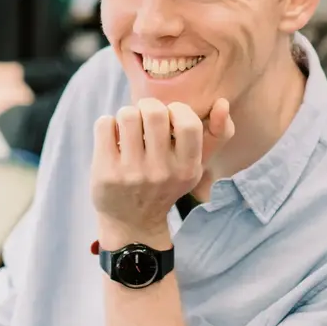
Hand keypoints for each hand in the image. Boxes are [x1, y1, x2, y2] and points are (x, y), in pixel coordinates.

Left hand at [91, 98, 234, 247]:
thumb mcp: (193, 166)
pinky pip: (104, 124)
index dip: (176, 110)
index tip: (169, 118)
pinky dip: (107, 124)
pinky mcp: (106, 172)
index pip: (188, 123)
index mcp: (187, 168)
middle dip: (148, 106)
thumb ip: (216, 135)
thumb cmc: (165, 184)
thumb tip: (222, 102)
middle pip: (154, 112)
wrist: (133, 223)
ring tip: (128, 128)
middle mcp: (161, 172)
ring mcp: (132, 173)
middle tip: (144, 118)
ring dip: (127, 114)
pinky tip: (112, 137)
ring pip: (127, 114)